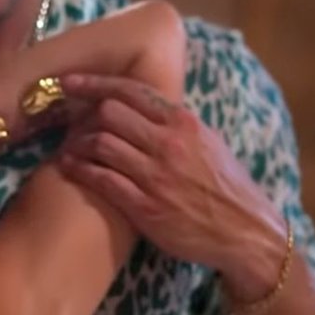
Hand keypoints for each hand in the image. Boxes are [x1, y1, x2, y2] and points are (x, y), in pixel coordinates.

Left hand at [56, 74, 288, 294]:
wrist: (246, 232)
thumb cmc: (227, 188)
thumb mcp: (208, 143)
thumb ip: (176, 124)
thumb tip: (144, 107)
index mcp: (184, 123)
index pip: (131, 90)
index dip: (94, 83)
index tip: (71, 82)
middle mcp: (169, 144)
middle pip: (109, 113)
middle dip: (84, 116)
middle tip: (70, 123)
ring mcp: (156, 176)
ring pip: (101, 144)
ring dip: (77, 144)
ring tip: (68, 148)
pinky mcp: (145, 208)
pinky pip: (102, 180)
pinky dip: (80, 170)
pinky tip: (70, 168)